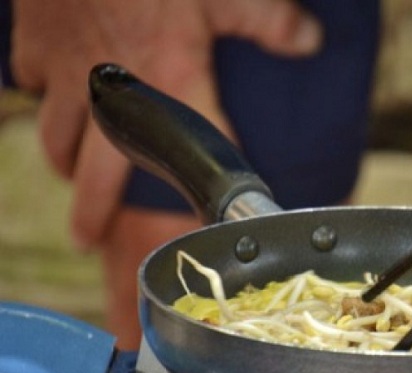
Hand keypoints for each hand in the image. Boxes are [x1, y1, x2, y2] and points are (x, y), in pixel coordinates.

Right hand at [10, 0, 321, 249]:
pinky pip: (29, 85)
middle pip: (94, 173)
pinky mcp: (35, 48)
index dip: (208, 184)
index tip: (210, 217)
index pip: (197, 148)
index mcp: (171, 81)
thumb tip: (309, 41)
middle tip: (91, 239)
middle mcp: (117, 95)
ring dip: (67, 163)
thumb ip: (268, 20)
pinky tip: (54, 101)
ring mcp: (68, 73)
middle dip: (92, 212)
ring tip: (75, 179)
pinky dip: (40, 98)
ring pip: (56, 138)